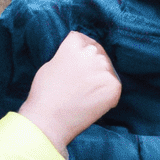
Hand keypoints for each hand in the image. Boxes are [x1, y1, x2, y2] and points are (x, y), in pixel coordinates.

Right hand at [19, 31, 121, 154]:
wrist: (48, 120)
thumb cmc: (44, 94)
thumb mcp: (50, 65)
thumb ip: (68, 56)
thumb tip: (79, 56)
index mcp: (74, 45)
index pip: (82, 39)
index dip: (79, 50)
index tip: (76, 61)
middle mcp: (92, 53)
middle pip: (97, 53)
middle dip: (91, 63)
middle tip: (80, 81)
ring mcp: (105, 69)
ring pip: (106, 70)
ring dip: (99, 78)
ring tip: (84, 93)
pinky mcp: (114, 86)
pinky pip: (113, 86)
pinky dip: (106, 94)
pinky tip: (92, 102)